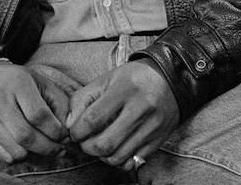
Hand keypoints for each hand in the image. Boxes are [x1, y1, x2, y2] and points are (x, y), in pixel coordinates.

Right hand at [0, 58, 79, 162]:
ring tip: (45, 148)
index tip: (64, 135)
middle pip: (27, 136)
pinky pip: (4, 156)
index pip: (39, 115)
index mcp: (17, 84)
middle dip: (49, 147)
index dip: (56, 130)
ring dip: (36, 153)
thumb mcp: (38, 80)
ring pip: (16, 150)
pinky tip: (28, 147)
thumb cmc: (15, 81)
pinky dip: (20, 156)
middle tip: (60, 148)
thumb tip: (69, 125)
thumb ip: (58, 100)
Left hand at [65, 61, 179, 169]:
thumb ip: (83, 99)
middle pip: (105, 144)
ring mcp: (152, 126)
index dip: (77, 131)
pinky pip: (133, 162)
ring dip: (102, 156)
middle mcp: (141, 108)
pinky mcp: (159, 139)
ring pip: (118, 157)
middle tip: (86, 141)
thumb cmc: (134, 78)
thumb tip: (69, 125)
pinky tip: (116, 149)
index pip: (93, 119)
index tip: (75, 131)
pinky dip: (119, 160)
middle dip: (87, 147)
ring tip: (100, 145)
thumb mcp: (106, 79)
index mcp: (125, 89)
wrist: (171, 78)